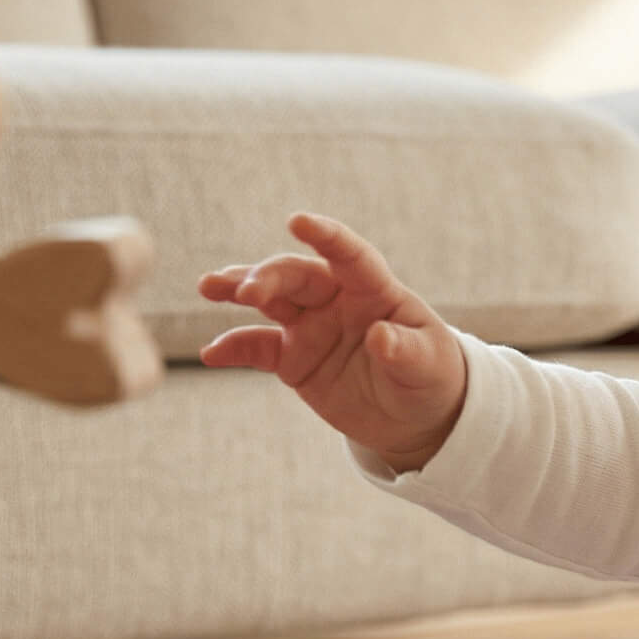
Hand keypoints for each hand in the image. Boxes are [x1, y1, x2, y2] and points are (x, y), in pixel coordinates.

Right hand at [197, 212, 465, 472]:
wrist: (414, 417)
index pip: (350, 255)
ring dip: (239, 289)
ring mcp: (311, 326)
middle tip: (247, 291)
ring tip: (209, 287)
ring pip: (270, 299)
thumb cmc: (429, 376)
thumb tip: (380, 337)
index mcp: (375, 290)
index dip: (326, 236)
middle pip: (297, 276)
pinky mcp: (292, 357)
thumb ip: (404, 350)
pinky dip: (234, 348)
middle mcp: (336, 300)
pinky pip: (257, 347)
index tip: (299, 221)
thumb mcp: (427, 365)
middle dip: (269, 276)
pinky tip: (211, 354)